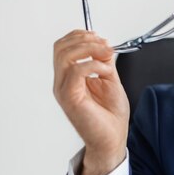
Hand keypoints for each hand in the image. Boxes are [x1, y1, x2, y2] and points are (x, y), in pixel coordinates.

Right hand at [53, 30, 129, 174]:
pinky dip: (94, 64)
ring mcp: (64, 90)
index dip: (80, 36)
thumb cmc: (110, 115)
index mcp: (69, 77)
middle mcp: (62, 82)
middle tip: (105, 45)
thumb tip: (104, 46)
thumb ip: (104, 63)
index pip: (63, 47)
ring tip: (106, 55)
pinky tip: (105, 71)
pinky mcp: (70, 97)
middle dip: (84, 39)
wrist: (113, 138)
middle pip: (60, 47)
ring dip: (89, 49)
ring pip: (64, 56)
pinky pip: (76, 71)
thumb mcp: (110, 80)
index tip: (101, 39)